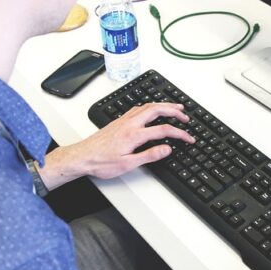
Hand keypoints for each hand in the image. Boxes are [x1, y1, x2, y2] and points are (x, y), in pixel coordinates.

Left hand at [37, 102, 194, 188]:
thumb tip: (167, 149)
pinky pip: (138, 108)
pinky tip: (152, 109)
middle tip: (185, 116)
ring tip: (174, 108)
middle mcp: (129, 123)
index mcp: (134, 135)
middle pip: (157, 110)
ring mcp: (123, 120)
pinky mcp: (118, 121)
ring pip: (147, 106)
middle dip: (174, 111)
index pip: (163, 130)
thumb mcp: (128, 164)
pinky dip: (150, 106)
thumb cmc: (101, 162)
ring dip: (163, 105)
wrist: (82, 157)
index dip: (179, 133)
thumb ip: (149, 155)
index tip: (188, 138)